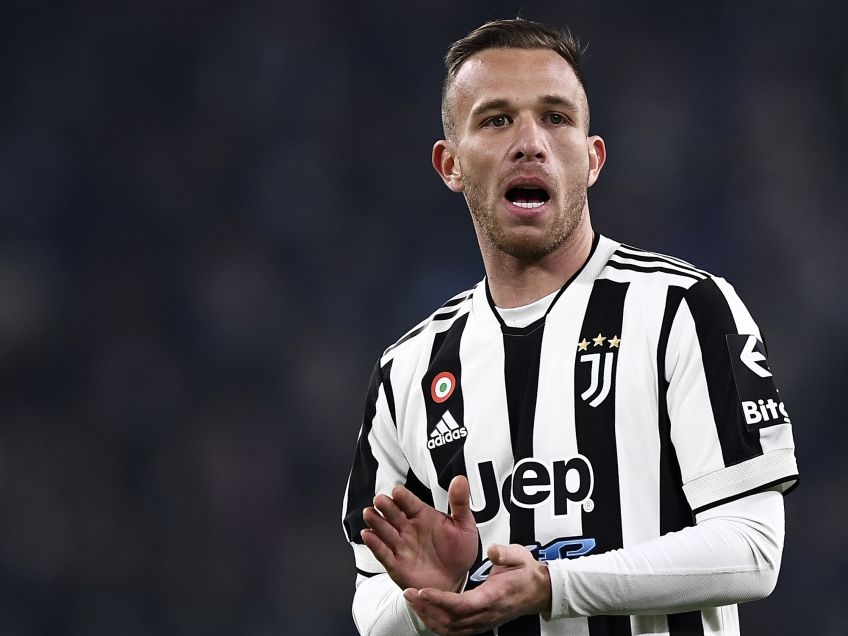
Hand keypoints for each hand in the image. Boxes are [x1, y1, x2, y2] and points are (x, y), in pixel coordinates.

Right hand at [361, 475, 477, 591]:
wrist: (455, 580)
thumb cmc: (458, 552)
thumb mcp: (464, 526)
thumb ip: (460, 503)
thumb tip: (460, 480)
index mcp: (423, 515)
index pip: (409, 502)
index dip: (403, 497)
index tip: (397, 491)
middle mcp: (408, 528)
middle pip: (393, 514)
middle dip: (386, 506)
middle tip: (381, 500)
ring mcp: (400, 545)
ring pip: (384, 531)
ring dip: (376, 522)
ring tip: (369, 513)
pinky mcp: (395, 564)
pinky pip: (383, 553)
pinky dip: (374, 544)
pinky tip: (368, 535)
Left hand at [402, 543, 551, 635]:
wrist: (539, 592)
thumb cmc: (526, 573)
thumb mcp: (519, 556)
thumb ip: (505, 554)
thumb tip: (494, 550)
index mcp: (494, 597)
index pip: (462, 605)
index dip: (440, 600)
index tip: (422, 591)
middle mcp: (486, 614)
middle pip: (451, 621)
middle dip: (426, 609)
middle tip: (408, 593)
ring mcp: (482, 622)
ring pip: (450, 630)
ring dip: (428, 617)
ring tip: (412, 601)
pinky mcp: (478, 623)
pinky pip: (453, 630)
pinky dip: (436, 622)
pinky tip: (425, 610)